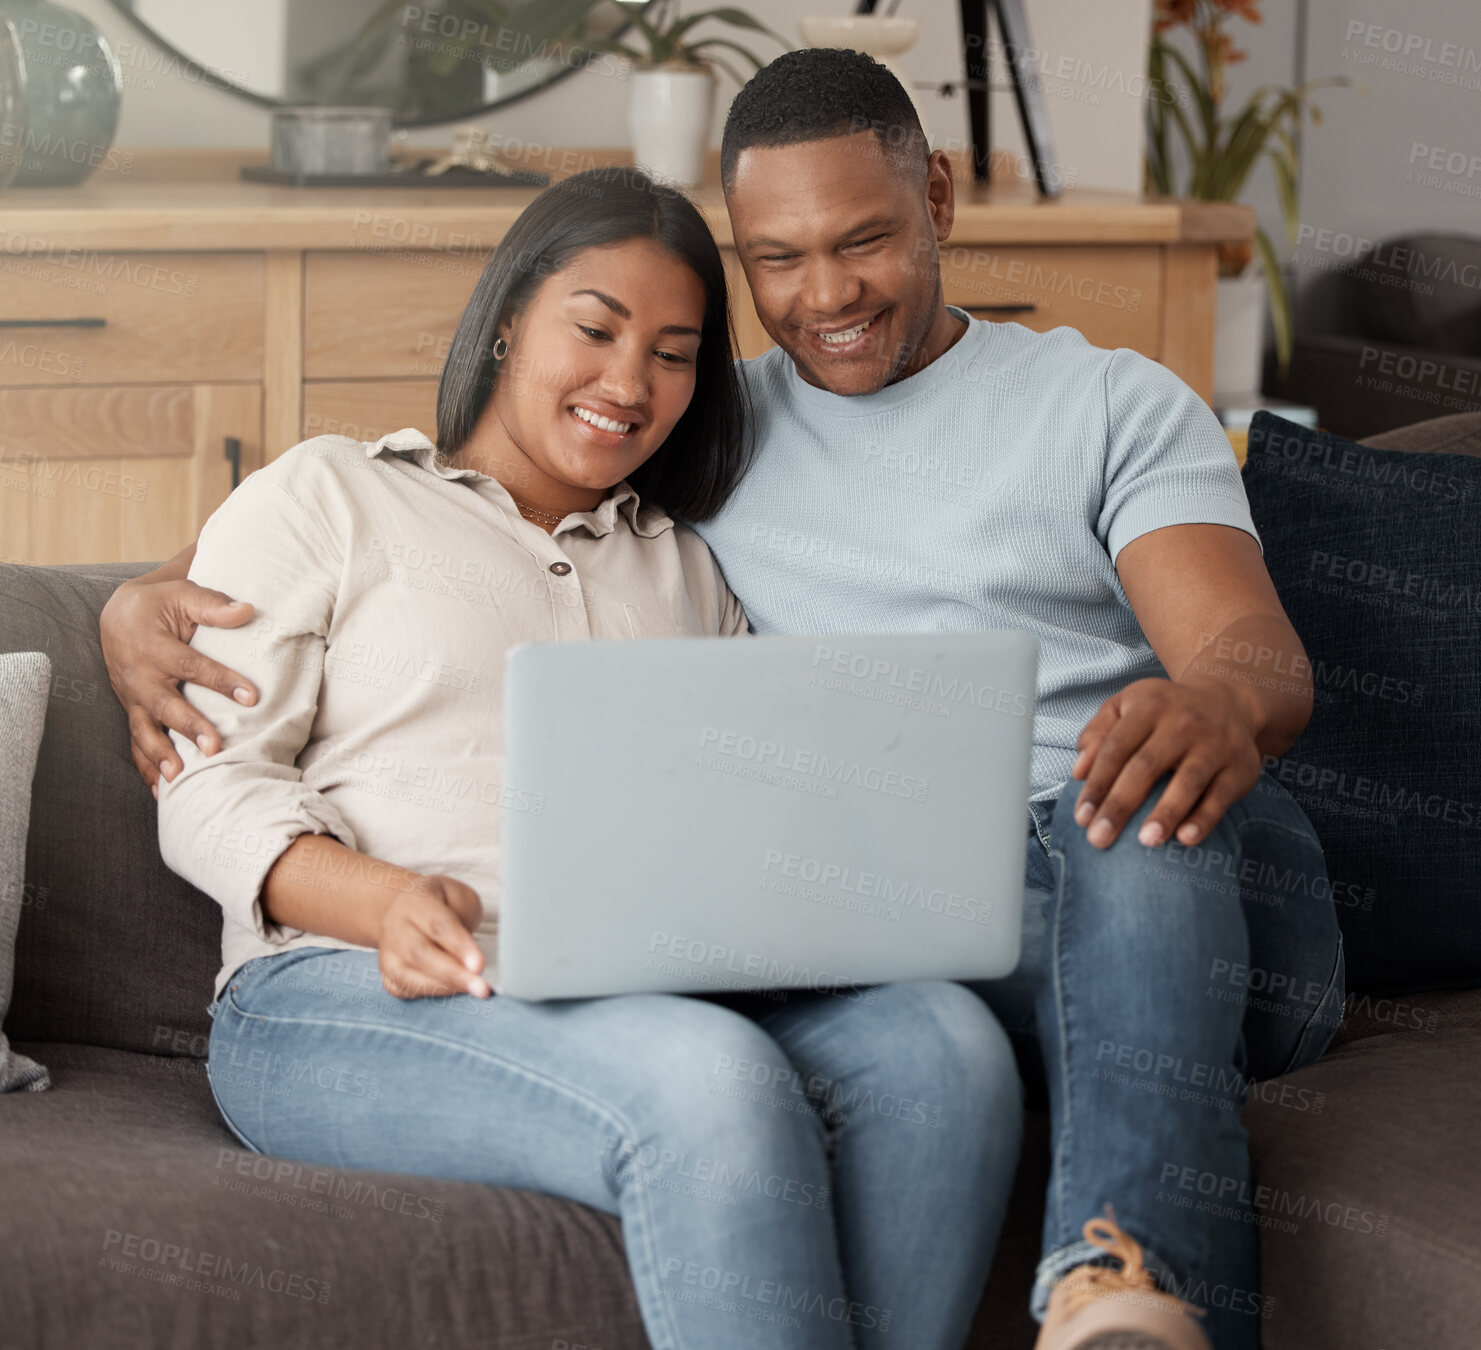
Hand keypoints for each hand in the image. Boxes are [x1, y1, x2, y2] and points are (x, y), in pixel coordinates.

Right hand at [100, 576, 257, 791]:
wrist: (118, 615)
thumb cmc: (160, 605)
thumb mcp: (183, 595)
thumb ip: (214, 606)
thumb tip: (248, 610)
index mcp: (153, 646)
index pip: (191, 665)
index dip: (221, 681)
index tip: (251, 697)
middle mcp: (139, 675)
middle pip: (165, 704)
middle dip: (189, 727)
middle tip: (214, 747)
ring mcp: (132, 697)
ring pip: (144, 729)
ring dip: (161, 755)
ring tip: (181, 776)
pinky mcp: (133, 711)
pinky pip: (135, 741)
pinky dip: (146, 767)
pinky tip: (161, 790)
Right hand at [376, 874, 490, 1000]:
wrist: (403, 910)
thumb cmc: (440, 904)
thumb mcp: (460, 897)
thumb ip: (466, 918)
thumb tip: (473, 955)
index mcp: (414, 900)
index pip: (437, 925)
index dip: (459, 946)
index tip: (479, 965)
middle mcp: (395, 926)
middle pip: (420, 954)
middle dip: (453, 974)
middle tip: (481, 987)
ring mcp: (388, 952)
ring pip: (408, 976)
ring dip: (444, 988)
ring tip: (473, 992)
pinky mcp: (387, 974)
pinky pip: (405, 990)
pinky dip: (431, 996)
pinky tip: (454, 995)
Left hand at [1070, 676, 1262, 849]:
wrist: (1228, 701)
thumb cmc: (1163, 712)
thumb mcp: (1126, 706)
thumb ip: (1098, 734)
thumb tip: (1079, 772)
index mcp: (1149, 707)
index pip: (1116, 748)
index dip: (1097, 784)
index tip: (1081, 817)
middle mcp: (1182, 723)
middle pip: (1146, 767)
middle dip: (1120, 805)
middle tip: (1099, 838)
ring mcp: (1214, 745)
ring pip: (1187, 781)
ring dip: (1165, 813)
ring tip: (1144, 842)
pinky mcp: (1239, 767)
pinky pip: (1220, 796)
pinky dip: (1204, 818)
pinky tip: (1185, 839)